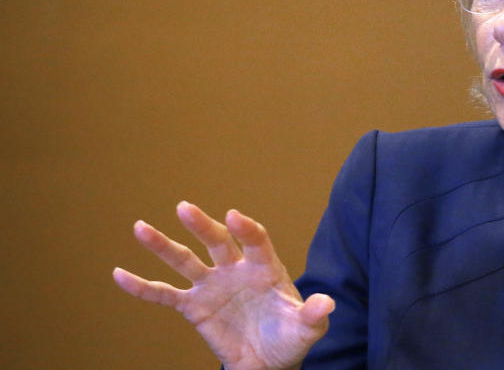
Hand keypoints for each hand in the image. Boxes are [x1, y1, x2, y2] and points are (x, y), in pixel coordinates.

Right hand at [113, 202, 333, 369]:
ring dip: (163, 245)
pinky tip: (119, 274)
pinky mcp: (194, 307)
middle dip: (201, 225)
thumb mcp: (307, 328)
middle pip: (217, 241)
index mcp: (265, 268)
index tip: (234, 217)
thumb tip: (326, 302)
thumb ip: (314, 314)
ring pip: (185, 260)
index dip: (246, 228)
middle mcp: (236, 270)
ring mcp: (212, 286)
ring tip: (140, 228)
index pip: (255, 240)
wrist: (268, 363)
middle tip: (184, 208)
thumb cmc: (290, 338)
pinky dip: (142, 286)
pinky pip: (164, 295)